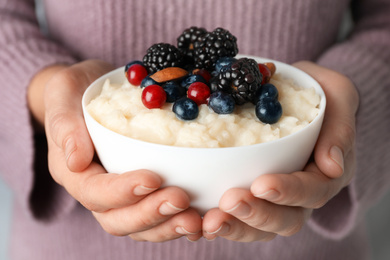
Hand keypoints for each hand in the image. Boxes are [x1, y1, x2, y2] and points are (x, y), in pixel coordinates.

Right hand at [39, 60, 201, 241]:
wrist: (89, 93)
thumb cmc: (75, 92)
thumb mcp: (63, 94)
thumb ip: (64, 124)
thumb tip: (74, 161)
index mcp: (74, 173)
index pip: (95, 192)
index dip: (122, 192)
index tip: (152, 178)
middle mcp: (96, 192)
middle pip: (119, 219)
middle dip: (150, 214)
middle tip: (181, 200)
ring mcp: (120, 196)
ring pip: (140, 226)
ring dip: (167, 225)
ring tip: (195, 219)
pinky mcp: (141, 192)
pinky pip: (157, 217)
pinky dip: (176, 220)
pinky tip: (200, 217)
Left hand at [202, 61, 358, 241]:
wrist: (293, 94)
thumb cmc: (316, 93)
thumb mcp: (337, 94)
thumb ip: (340, 126)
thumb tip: (333, 166)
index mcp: (326, 172)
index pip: (314, 191)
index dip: (290, 192)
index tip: (262, 184)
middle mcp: (303, 193)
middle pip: (286, 219)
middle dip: (258, 215)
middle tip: (229, 201)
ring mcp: (277, 199)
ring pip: (261, 227)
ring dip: (236, 226)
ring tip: (211, 221)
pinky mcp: (253, 196)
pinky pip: (239, 218)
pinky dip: (220, 221)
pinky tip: (198, 219)